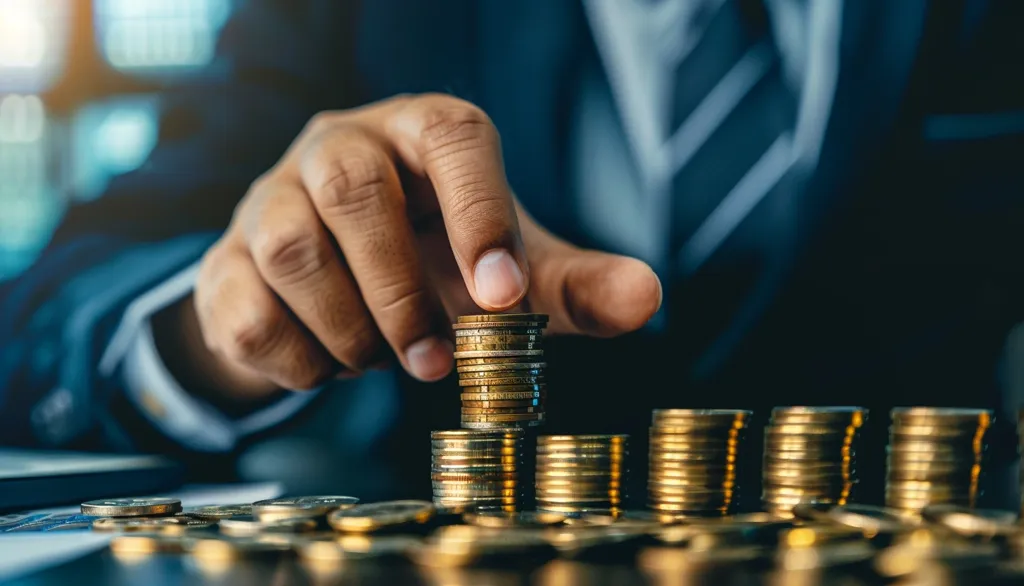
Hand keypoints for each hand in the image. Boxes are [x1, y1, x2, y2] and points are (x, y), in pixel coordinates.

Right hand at [179, 94, 661, 401]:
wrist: (338, 294)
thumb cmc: (438, 263)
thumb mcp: (510, 273)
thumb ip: (573, 285)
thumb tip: (646, 298)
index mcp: (422, 135)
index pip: (453, 136)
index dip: (479, 210)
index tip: (503, 296)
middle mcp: (340, 147)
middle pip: (352, 188)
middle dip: (399, 290)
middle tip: (434, 361)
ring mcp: (271, 198)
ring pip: (289, 249)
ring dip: (350, 330)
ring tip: (384, 360)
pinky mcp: (226, 262)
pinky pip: (246, 311)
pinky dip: (300, 360)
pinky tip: (332, 363)